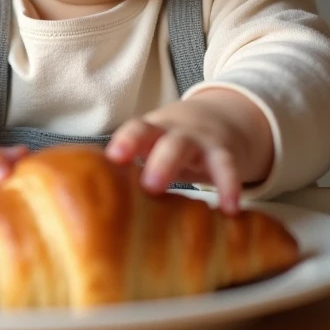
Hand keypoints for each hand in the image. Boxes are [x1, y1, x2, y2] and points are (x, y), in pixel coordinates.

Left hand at [105, 89, 273, 213]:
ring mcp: (197, 139)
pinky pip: (226, 167)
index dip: (125, 142)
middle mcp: (170, 131)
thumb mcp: (155, 148)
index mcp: (149, 131)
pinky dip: (229, 187)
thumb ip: (132, 172)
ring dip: (189, 170)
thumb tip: (98, 213)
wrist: (221, 116)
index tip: (114, 159)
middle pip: (158, 136)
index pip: (134, 130)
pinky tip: (230, 210)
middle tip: (149, 186)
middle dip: (155, 159)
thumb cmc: (172, 143)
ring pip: (188, 148)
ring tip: (188, 196)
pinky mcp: (223, 152)